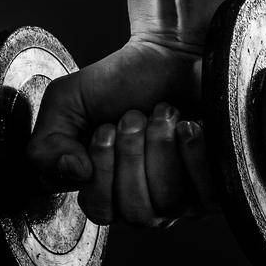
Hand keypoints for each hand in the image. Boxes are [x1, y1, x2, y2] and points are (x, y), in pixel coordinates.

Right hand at [25, 37, 219, 226]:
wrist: (171, 52)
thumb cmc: (120, 79)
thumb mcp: (67, 101)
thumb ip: (45, 143)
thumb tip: (74, 173)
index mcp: (106, 189)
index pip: (100, 210)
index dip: (102, 170)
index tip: (105, 127)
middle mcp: (145, 202)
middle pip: (136, 213)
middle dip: (132, 155)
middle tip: (133, 117)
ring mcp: (184, 199)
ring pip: (169, 203)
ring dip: (161, 147)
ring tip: (161, 114)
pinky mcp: (220, 187)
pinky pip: (206, 195)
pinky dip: (192, 153)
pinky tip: (188, 126)